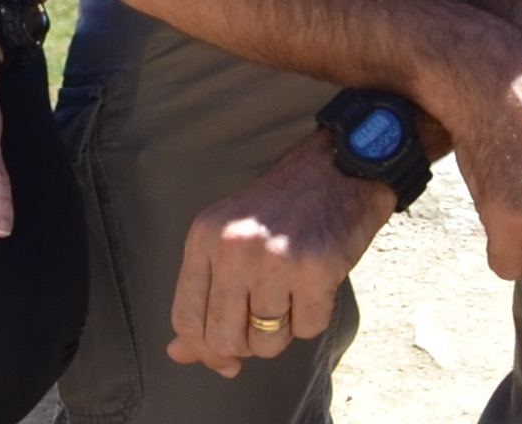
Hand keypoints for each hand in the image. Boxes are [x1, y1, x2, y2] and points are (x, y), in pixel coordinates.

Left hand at [167, 135, 388, 374]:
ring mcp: (275, 258)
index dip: (205, 348)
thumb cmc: (285, 207)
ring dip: (284, 332)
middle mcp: (234, 247)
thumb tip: (178, 354)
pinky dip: (315, 317)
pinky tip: (318, 285)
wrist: (343, 165)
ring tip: (294, 294)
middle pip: (224, 337)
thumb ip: (204, 294)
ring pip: (266, 341)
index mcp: (205, 237)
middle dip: (248, 343)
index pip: (186, 319)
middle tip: (268, 317)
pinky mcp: (316, 268)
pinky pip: (308, 329)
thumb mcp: (231, 238)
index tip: (227, 356)